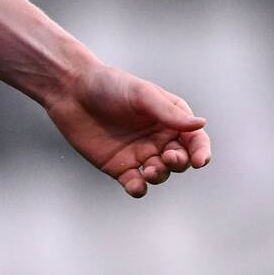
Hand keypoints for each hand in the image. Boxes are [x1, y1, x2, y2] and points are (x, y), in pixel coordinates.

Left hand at [43, 63, 211, 197]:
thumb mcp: (142, 95)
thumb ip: (169, 112)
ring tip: (150, 169)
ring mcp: (139, 154)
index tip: (200, 161)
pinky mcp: (120, 168)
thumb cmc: (109, 85)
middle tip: (168, 157)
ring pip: (160, 174)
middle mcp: (158, 138)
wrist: (72, 91)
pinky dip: (139, 188)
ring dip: (160, 175)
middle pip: (180, 159)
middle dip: (180, 163)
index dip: (201, 151)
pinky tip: (137, 184)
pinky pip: (136, 184)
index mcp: (168, 117)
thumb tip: (200, 123)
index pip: (194, 138)